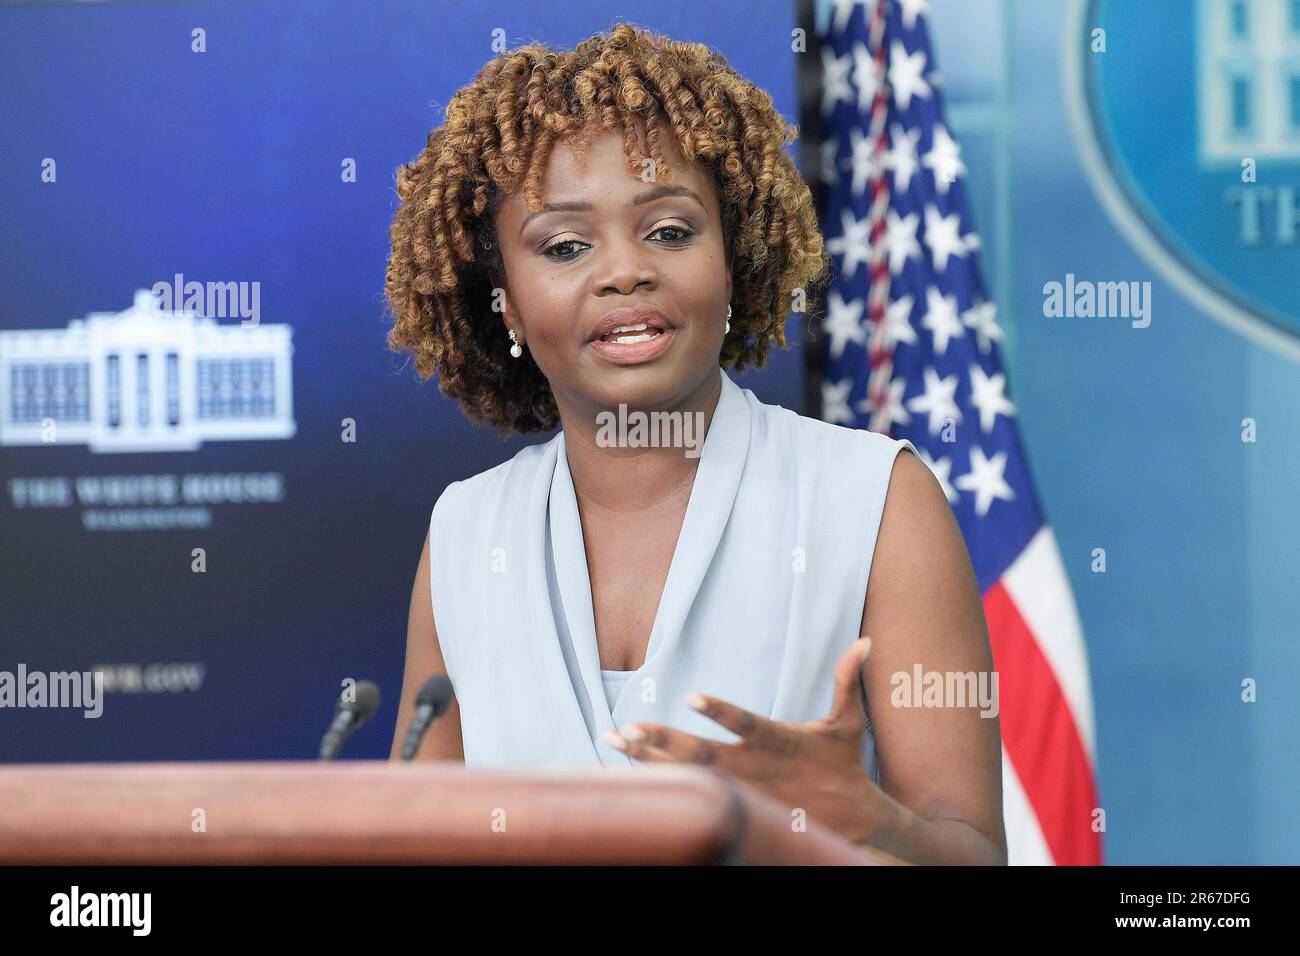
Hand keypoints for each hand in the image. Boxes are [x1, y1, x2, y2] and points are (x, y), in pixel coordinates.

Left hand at [604, 636, 896, 846]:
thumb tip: (864, 641)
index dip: (721, 712)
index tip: (692, 695)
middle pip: (706, 756)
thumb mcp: (849, 723)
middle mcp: (756, 768)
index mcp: (781, 742)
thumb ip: (847, 681)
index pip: (748, 724)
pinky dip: (657, 777)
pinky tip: (625, 761)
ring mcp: (742, 790)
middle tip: (631, 727)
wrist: (852, 822)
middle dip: (666, 742)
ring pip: (689, 776)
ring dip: (649, 759)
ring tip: (614, 738)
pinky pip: (689, 791)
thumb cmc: (845, 764)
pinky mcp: (734, 803)